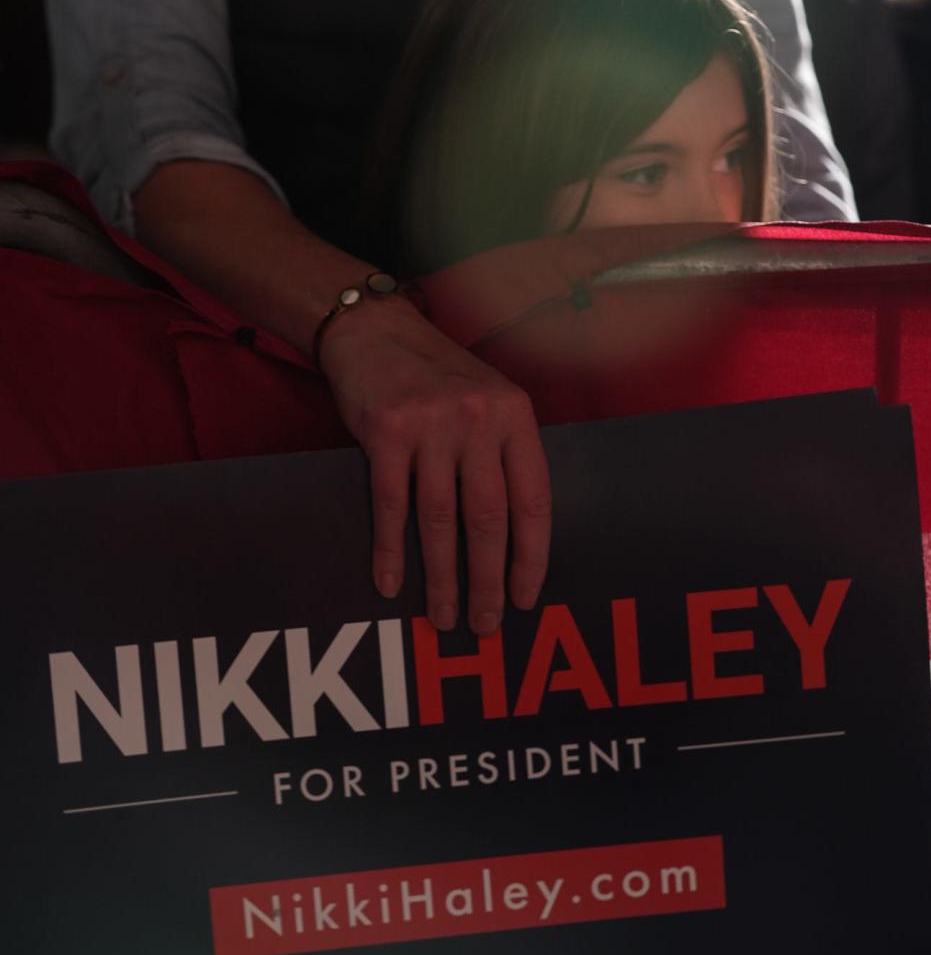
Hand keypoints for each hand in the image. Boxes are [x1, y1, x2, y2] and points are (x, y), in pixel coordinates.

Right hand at [317, 295, 550, 633]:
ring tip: (442, 617)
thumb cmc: (435, 375)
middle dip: (488, 580)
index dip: (531, 556)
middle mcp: (478, 420)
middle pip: (489, 518)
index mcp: (514, 417)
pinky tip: (390, 582)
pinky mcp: (386, 432)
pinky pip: (391, 505)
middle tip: (485, 624)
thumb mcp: (487, 401)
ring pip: (441, 520)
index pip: (533, 500)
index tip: (526, 597)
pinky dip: (390, 550)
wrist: (374, 330)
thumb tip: (513, 537)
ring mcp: (431, 426)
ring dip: (442, 577)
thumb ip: (503, 454)